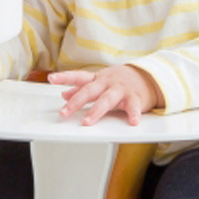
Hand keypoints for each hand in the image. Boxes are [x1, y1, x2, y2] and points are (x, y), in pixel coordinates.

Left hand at [47, 65, 162, 125]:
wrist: (147, 76)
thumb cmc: (119, 81)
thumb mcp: (99, 81)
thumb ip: (81, 88)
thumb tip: (63, 94)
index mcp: (97, 78)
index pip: (78, 76)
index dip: (64, 77)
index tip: (51, 79)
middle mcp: (107, 82)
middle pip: (89, 90)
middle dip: (75, 101)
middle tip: (64, 112)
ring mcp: (121, 89)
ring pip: (107, 99)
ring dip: (96, 111)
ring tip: (87, 121)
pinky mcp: (135, 97)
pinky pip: (134, 106)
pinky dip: (134, 114)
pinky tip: (132, 121)